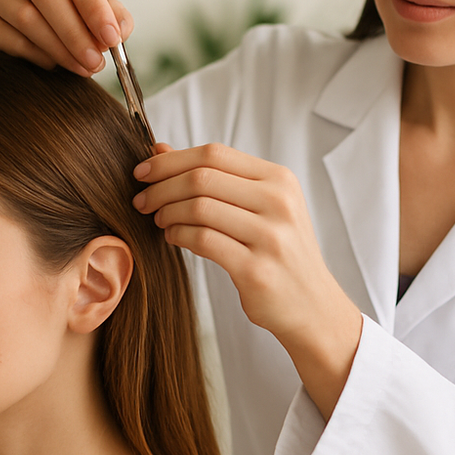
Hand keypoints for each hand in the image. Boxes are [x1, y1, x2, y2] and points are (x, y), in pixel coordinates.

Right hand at [0, 0, 134, 76]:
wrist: (36, 39)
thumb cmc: (71, 18)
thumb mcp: (98, 14)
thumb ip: (114, 17)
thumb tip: (119, 28)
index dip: (92, 3)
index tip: (111, 36)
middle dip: (75, 31)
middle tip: (95, 61)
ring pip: (26, 16)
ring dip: (59, 47)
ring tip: (81, 67)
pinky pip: (8, 38)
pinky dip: (36, 55)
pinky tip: (53, 65)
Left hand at [133, 143, 362, 418]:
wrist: (313, 305)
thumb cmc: (279, 252)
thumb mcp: (258, 207)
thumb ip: (214, 178)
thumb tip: (159, 149)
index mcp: (279, 179)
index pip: (214, 154)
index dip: (171, 160)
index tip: (143, 171)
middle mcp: (278, 202)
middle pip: (202, 177)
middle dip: (161, 186)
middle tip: (142, 200)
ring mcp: (270, 236)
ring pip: (199, 207)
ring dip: (167, 212)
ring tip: (158, 220)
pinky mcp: (256, 269)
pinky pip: (203, 240)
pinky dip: (178, 235)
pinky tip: (172, 238)